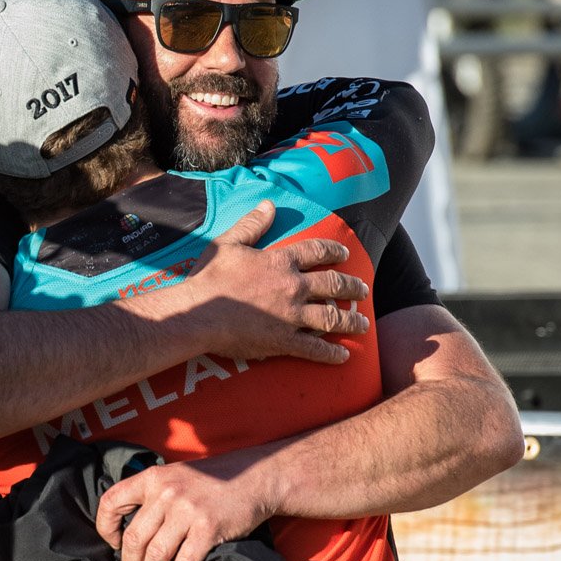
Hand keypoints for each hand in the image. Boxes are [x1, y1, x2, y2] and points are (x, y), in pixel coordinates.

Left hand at [95, 451, 273, 560]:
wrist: (255, 477)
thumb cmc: (211, 481)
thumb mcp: (174, 475)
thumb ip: (150, 494)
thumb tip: (125, 531)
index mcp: (152, 477)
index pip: (110, 502)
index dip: (106, 528)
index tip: (115, 543)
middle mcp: (166, 492)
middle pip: (133, 539)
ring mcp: (187, 510)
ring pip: (155, 556)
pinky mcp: (208, 529)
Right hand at [178, 200, 369, 365]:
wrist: (197, 313)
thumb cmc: (209, 278)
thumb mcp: (227, 243)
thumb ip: (251, 224)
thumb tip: (269, 205)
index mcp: (280, 261)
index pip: (316, 251)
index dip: (334, 251)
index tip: (345, 255)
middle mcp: (293, 287)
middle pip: (334, 284)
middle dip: (353, 287)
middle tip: (363, 290)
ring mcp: (291, 316)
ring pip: (332, 317)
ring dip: (351, 320)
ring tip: (362, 323)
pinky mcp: (283, 341)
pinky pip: (314, 348)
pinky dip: (331, 353)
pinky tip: (342, 355)